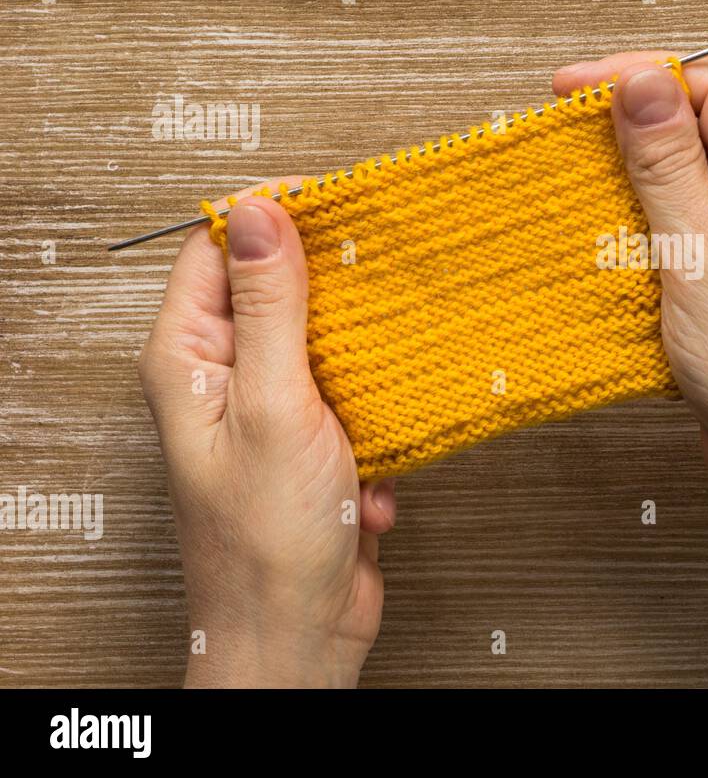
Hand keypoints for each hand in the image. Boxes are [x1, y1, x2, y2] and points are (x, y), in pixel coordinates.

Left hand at [139, 185, 396, 687]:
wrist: (301, 635)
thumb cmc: (267, 539)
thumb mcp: (274, 405)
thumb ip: (270, 306)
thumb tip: (259, 211)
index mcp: (189, 357)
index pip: (216, 248)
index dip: (272, 216)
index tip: (339, 201)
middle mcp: (225, 375)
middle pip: (278, 288)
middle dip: (337, 286)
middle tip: (388, 275)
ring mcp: (273, 407)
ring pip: (327, 339)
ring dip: (366, 358)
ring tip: (389, 378)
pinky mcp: (317, 439)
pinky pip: (356, 391)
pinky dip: (377, 416)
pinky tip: (377, 462)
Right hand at [554, 55, 707, 686]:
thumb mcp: (704, 266)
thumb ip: (670, 168)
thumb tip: (640, 77)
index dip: (639, 79)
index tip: (566, 90)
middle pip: (704, 129)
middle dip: (632, 128)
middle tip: (558, 141)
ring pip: (695, 178)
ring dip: (635, 180)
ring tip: (573, 189)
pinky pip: (697, 225)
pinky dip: (650, 225)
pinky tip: (610, 240)